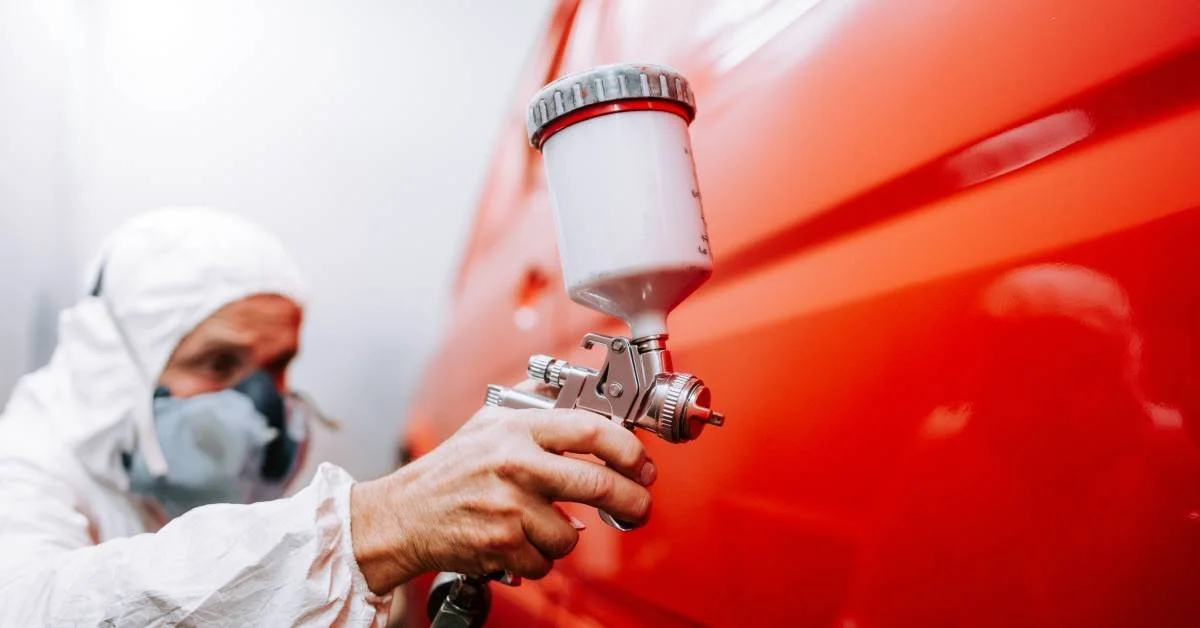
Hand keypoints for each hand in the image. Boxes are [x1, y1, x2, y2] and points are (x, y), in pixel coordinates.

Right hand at [350, 400, 654, 593]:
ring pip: (572, 534)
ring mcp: (509, 507)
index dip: (628, 448)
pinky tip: (518, 541)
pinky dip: (537, 558)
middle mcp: (515, 465)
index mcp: (517, 430)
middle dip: (631, 500)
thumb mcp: (487, 420)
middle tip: (639, 505)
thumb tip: (577, 390)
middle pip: (597, 485)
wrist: (403, 515)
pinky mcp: (501, 544)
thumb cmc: (447, 470)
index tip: (643, 463)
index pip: (591, 431)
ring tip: (541, 524)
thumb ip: (533, 404)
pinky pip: (545, 561)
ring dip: (565, 537)